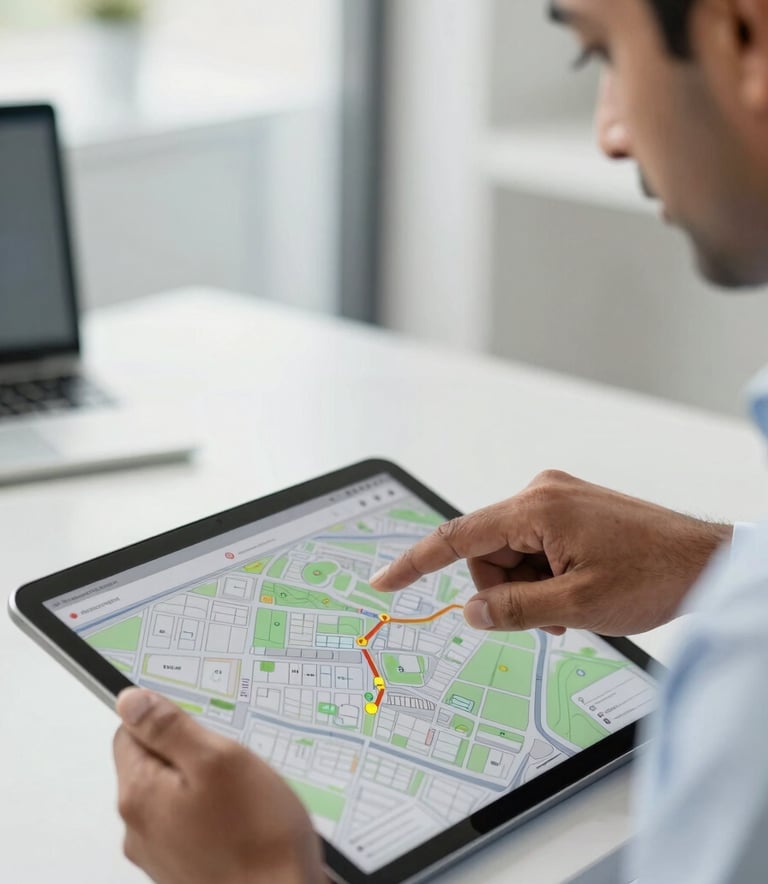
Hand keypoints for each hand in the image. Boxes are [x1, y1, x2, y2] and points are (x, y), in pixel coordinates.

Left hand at [113, 688, 325, 883]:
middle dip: (193, 754)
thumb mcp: (220, 760)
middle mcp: (139, 829)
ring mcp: (160, 854)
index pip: (130, 732)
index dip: (168, 721)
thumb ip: (170, 728)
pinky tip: (245, 820)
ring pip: (176, 794)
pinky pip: (191, 824)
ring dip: (206, 785)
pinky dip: (214, 814)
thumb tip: (131, 701)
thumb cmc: (258, 836)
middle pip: (154, 764)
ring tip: (245, 794)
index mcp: (140, 795)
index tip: (204, 728)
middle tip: (233, 762)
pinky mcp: (184, 869)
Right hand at [370, 470, 731, 635]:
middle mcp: (541, 492)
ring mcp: (557, 497)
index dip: (414, 563)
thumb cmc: (652, 576)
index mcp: (536, 508)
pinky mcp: (570, 507)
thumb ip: (512, 610)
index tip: (382, 581)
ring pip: (511, 554)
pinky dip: (543, 574)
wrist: (705, 561)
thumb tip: (470, 612)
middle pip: (487, 553)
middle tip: (547, 619)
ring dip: (529, 587)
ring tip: (570, 607)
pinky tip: (573, 591)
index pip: (456, 537)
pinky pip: (534, 546)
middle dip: (505, 591)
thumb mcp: (575, 606)